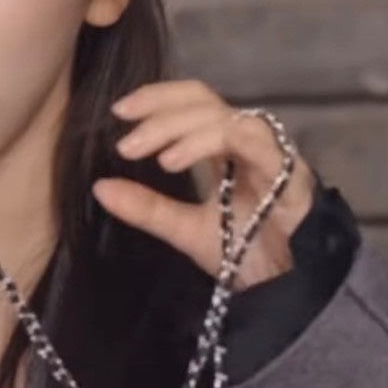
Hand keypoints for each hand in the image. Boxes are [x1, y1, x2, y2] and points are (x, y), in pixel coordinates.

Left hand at [90, 79, 315, 289]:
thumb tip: (99, 187)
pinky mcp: (287, 169)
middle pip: (204, 100)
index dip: (157, 98)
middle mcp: (248, 141)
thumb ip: (146, 207)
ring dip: (178, 129)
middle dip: (160, 111)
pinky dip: (207, 142)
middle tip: (125, 141)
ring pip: (224, 116)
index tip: (119, 111)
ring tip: (144, 153)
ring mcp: (270, 151)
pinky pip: (249, 139)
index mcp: (225, 147)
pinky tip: (173, 161)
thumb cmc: (244, 253)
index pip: (192, 102)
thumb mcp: (183, 228)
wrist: (285, 289)